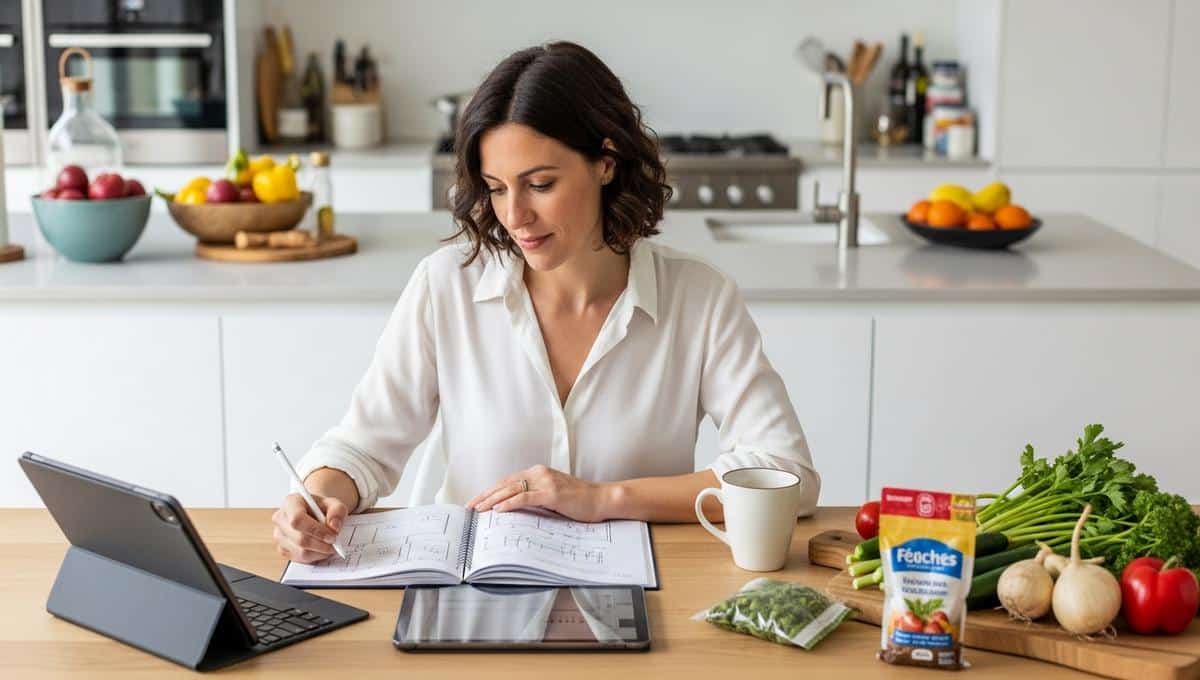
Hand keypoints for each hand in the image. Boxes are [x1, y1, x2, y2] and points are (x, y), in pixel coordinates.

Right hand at [272, 492, 348, 563]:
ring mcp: (279, 535)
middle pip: (300, 538)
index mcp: (291, 502)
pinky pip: (299, 558)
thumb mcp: (334, 504)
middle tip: (335, 543)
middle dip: (322, 544)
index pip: (297, 519)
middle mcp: (281, 518)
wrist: (314, 513)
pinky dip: (314, 557)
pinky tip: (321, 549)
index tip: (332, 535)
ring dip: (320, 552)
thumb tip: (334, 526)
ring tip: (330, 546)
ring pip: (300, 552)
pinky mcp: (282, 549)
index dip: (316, 530)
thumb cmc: (321, 508)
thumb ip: (337, 511)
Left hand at [467, 464, 613, 521]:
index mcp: (538, 472)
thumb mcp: (552, 497)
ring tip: (478, 509)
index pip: (507, 481)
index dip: (489, 491)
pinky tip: (498, 510)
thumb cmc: (579, 502)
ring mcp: (546, 481)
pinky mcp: (552, 493)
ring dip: (492, 500)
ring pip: (512, 489)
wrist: (601, 499)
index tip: (475, 502)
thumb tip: (513, 509)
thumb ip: (534, 498)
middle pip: (505, 484)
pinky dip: (510, 503)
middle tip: (469, 507)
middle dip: (485, 496)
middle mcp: (539, 473)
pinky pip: (525, 498)